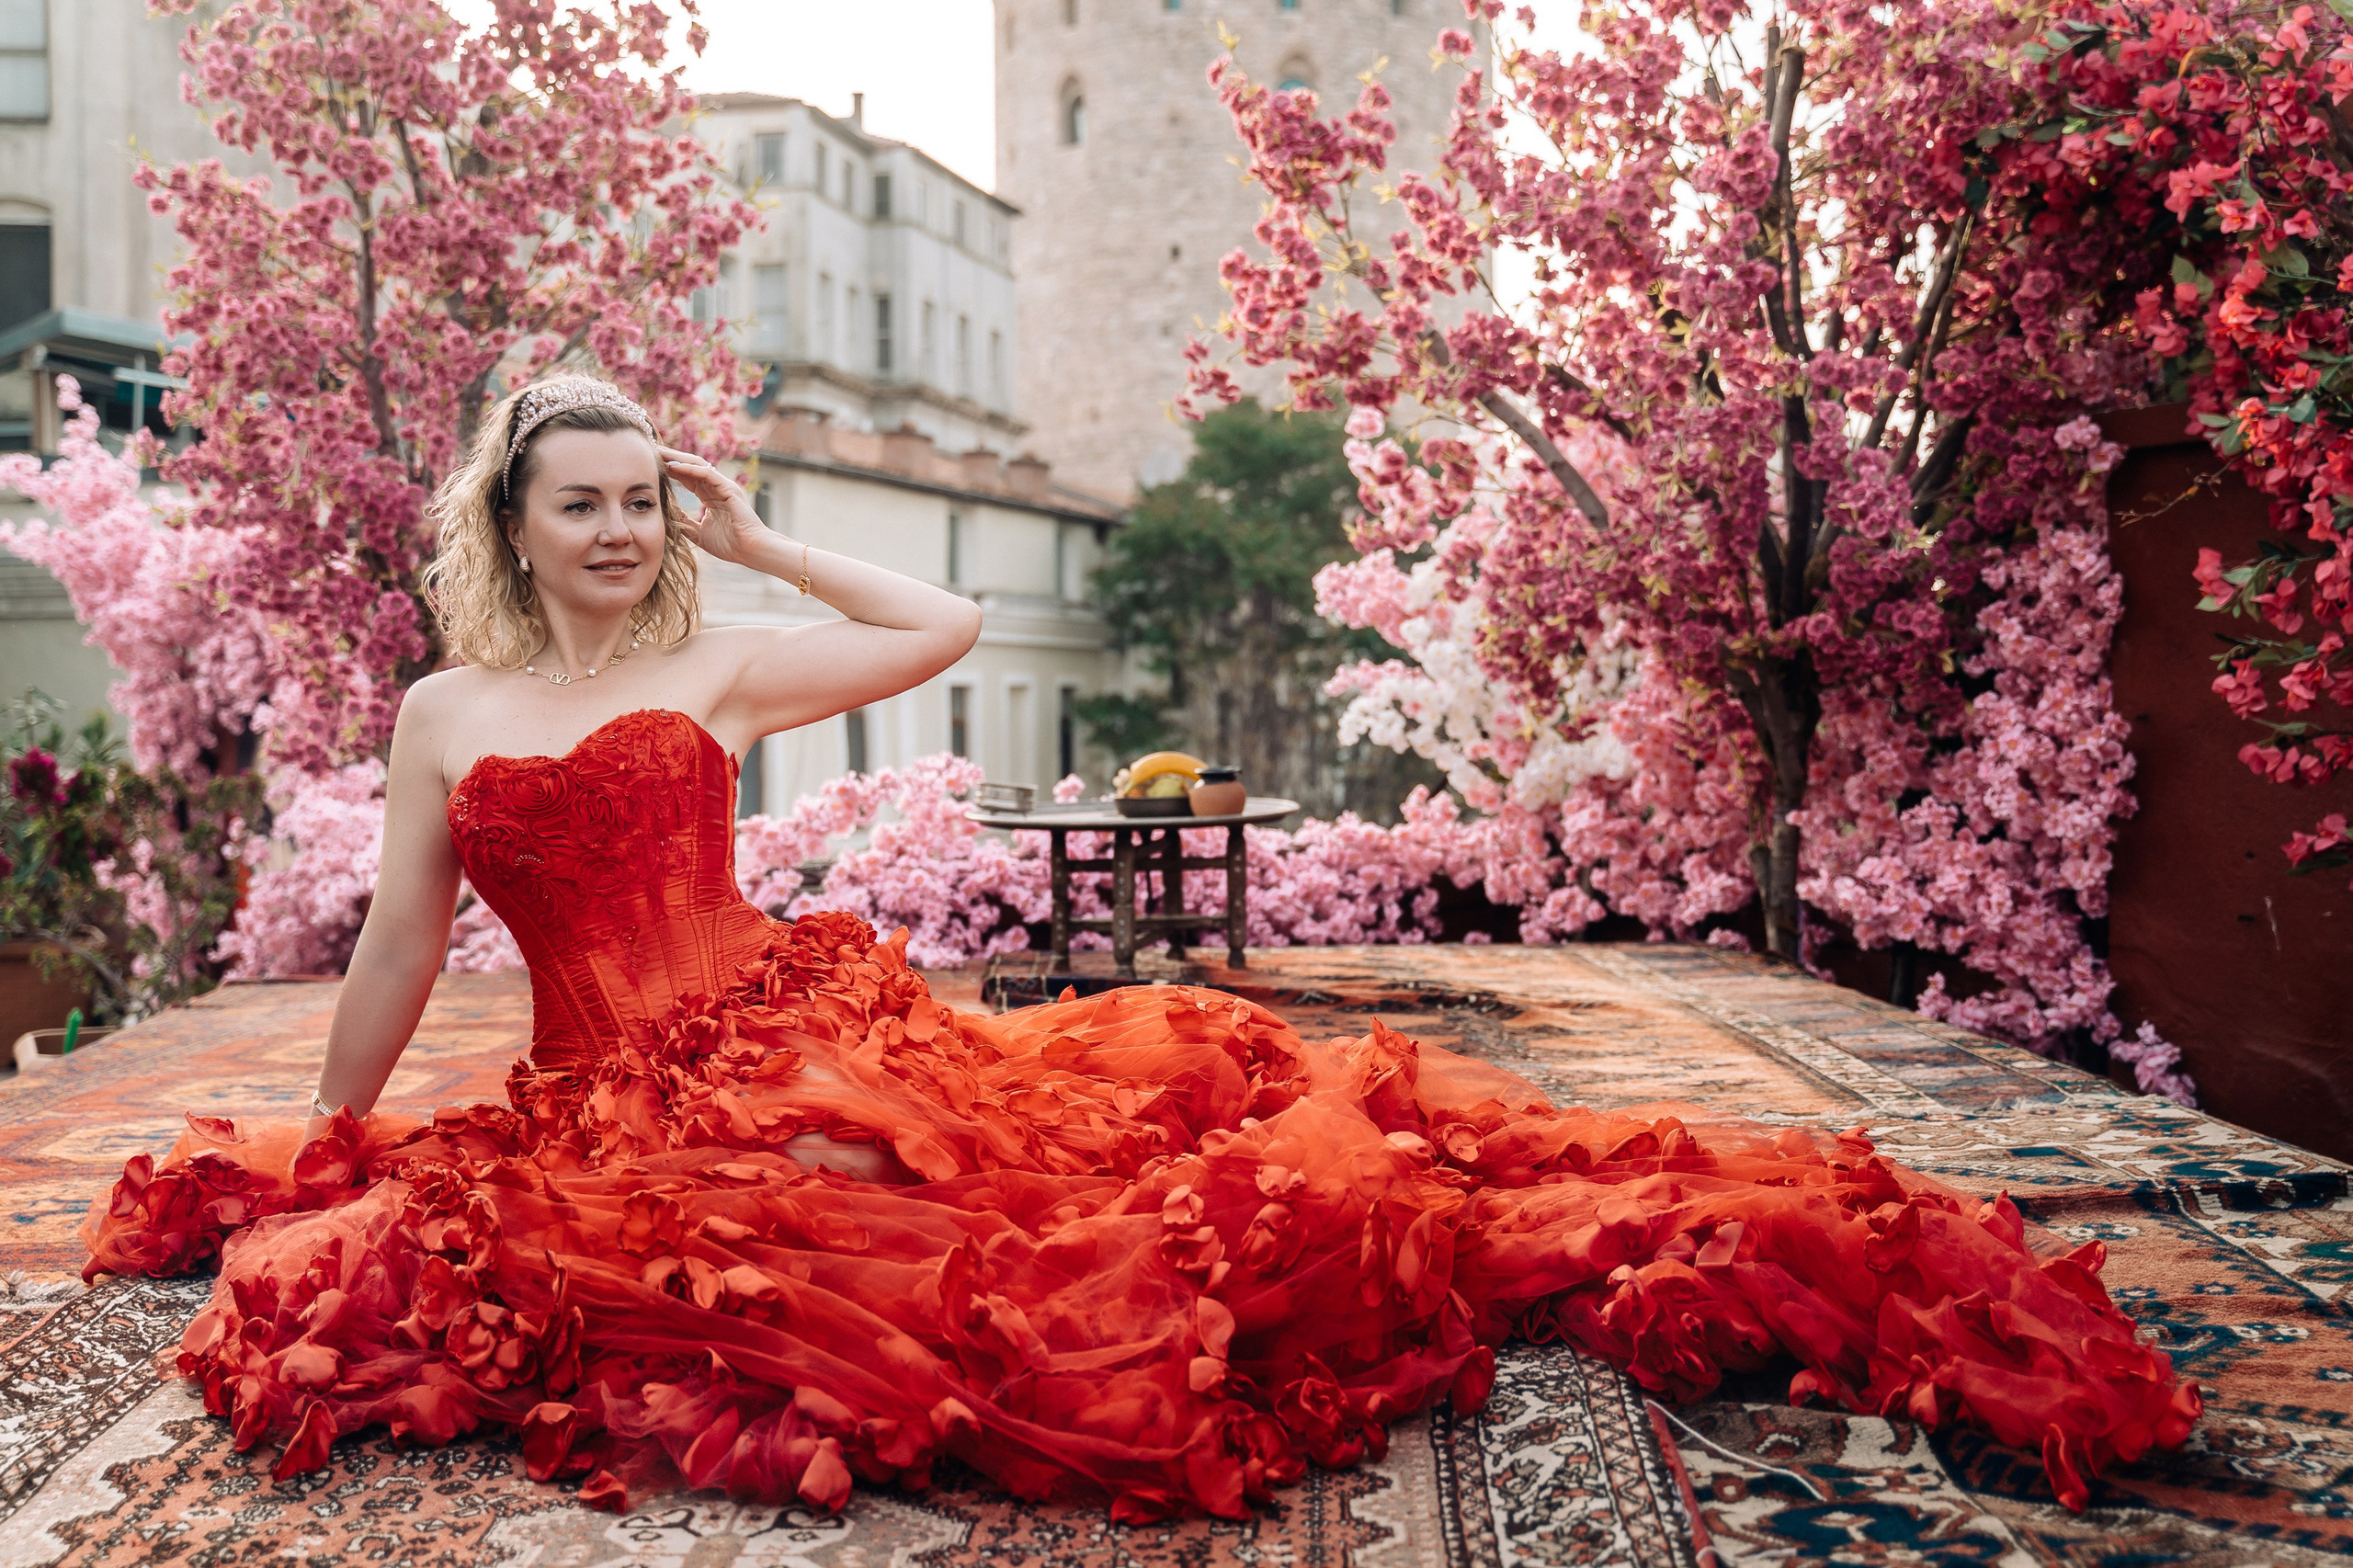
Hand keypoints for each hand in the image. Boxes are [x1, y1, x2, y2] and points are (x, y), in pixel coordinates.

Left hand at [660, 445, 765, 566]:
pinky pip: (707, 474)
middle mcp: (716, 487)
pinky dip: (690, 469)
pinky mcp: (729, 488)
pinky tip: (674, 466)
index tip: (650, 465)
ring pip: (698, 465)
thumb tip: (667, 513)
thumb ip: (684, 521)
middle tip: (650, 452)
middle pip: (690, 467)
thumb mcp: (698, 532)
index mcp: (710, 496)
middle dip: (670, 458)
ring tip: (659, 453)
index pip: (687, 477)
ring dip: (678, 458)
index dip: (670, 470)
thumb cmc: (730, 544)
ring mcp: (723, 486)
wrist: (750, 550)